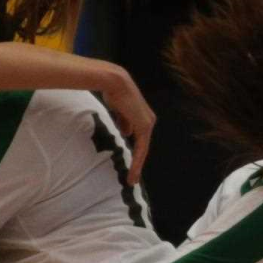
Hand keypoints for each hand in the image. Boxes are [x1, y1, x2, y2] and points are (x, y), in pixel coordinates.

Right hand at [103, 68, 154, 184]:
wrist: (115, 82)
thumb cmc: (114, 93)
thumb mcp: (119, 111)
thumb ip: (124, 121)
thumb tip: (126, 133)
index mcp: (142, 117)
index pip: (140, 139)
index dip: (136, 153)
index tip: (131, 164)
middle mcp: (148, 121)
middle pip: (142, 147)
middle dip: (138, 163)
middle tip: (132, 178)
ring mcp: (148, 124)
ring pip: (143, 150)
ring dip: (137, 166)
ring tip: (131, 180)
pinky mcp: (144, 127)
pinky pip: (141, 149)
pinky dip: (136, 161)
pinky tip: (132, 171)